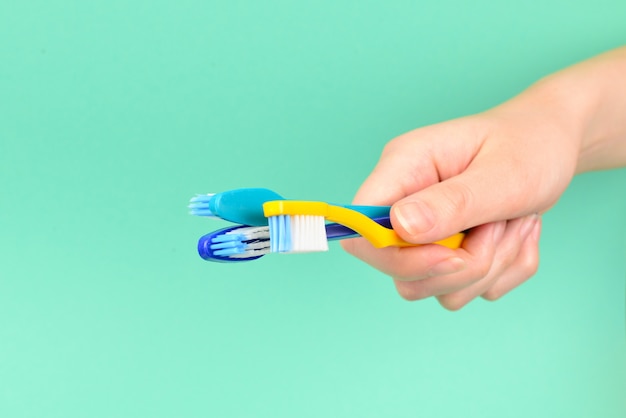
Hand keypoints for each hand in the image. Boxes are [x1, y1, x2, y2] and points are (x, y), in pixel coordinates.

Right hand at [342, 103, 580, 308]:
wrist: (553, 146)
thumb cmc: (529, 146)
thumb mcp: (502, 174)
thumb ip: (451, 203)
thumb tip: (400, 227)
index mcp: (404, 168)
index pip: (361, 225)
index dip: (393, 254)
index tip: (450, 255)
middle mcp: (405, 202)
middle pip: (399, 270)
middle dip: (461, 264)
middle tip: (500, 226)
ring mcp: (424, 233)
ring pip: (436, 287)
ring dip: (489, 266)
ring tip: (513, 222)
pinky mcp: (447, 255)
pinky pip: (466, 289)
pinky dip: (502, 270)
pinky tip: (515, 232)